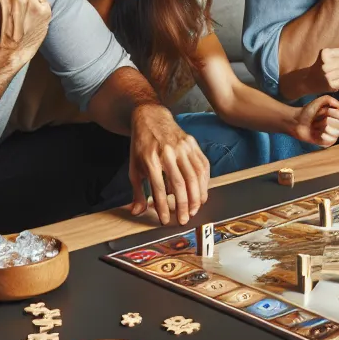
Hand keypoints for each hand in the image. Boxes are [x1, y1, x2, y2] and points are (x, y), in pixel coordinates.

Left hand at [126, 105, 211, 224]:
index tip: (166, 220)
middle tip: (184, 219)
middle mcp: (167, 153)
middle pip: (180, 184)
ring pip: (194, 176)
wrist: (151, 118)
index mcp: (150, 159)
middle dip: (183, 205)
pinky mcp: (192, 144)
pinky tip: (201, 194)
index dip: (163, 207)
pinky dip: (204, 183)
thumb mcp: (134, 167)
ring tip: (194, 210)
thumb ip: (137, 191)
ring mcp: (182, 147)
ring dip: (196, 197)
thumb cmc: (142, 145)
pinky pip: (202, 166)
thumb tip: (137, 211)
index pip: (158, 188)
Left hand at [292, 96, 338, 147]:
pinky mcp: (326, 142)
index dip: (335, 114)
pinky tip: (318, 135)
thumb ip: (331, 100)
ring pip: (337, 133)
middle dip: (330, 121)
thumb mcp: (318, 101)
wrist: (296, 122)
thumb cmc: (307, 111)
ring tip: (316, 127)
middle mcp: (335, 124)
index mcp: (335, 115)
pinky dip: (325, 137)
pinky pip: (331, 141)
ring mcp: (331, 133)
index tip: (326, 111)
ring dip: (326, 129)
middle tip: (320, 120)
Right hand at [301, 46, 338, 96]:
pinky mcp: (331, 86)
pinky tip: (336, 80)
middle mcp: (325, 64)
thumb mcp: (328, 54)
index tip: (337, 59)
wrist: (307, 81)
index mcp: (324, 53)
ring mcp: (328, 76)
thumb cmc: (321, 65)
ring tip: (336, 74)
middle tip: (335, 68)